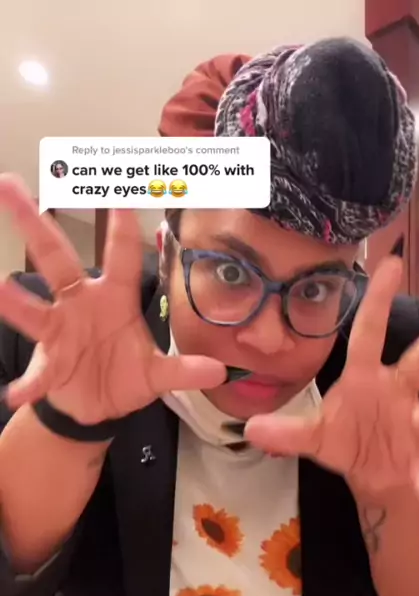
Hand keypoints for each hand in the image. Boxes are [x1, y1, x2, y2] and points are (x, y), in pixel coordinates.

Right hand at [0, 176, 224, 422]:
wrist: (97, 409)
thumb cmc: (124, 376)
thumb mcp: (156, 374)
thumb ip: (183, 370)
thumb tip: (219, 370)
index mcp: (113, 298)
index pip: (119, 255)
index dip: (120, 227)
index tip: (120, 192)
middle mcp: (80, 305)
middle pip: (55, 259)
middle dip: (35, 224)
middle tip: (11, 185)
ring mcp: (59, 332)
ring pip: (33, 309)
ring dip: (15, 300)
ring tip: (0, 288)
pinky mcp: (48, 365)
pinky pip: (36, 374)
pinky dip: (27, 384)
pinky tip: (17, 393)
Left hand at [246, 254, 418, 502]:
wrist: (368, 473)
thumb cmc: (342, 441)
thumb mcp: (314, 438)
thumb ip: (288, 434)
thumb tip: (253, 429)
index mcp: (362, 379)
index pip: (368, 334)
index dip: (377, 301)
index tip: (391, 264)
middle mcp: (393, 386)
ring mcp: (412, 408)